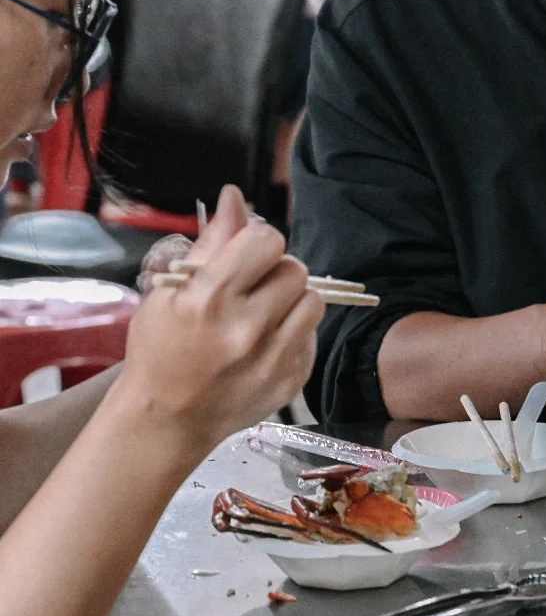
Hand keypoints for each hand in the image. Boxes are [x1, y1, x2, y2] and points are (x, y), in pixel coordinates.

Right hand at [112, 185, 323, 448]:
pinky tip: (265, 342)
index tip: (246, 255)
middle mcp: (247, 328)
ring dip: (292, 299)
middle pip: (295, 269)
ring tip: (263, 312)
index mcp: (211, 298)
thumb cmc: (161, 349)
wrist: (167, 418)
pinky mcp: (292, 378)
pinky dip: (294, 331)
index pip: (267, 240)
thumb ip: (212, 243)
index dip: (258, 242)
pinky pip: (311, 335)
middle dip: (276, 270)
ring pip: (313, 301)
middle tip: (253, 287)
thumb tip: (236, 197)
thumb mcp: (170, 290)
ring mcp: (273, 357)